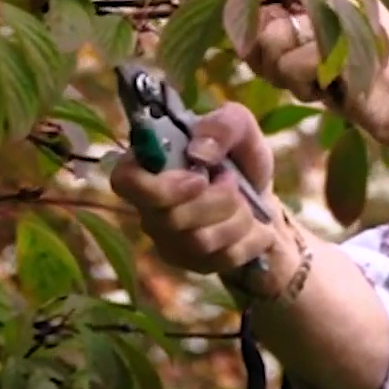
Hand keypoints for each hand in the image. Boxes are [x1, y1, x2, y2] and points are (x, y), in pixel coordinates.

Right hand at [107, 102, 279, 275]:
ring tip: (245, 202)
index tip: (199, 177)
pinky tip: (256, 226)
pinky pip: (222, 259)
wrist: (264, 200)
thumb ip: (224, 125)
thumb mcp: (242, 129)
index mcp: (150, 166)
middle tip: (232, 180)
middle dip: (217, 199)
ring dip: (238, 217)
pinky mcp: (193, 263)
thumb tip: (198, 152)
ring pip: (199, 241)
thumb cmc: (240, 159)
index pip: (124, 181)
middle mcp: (149, 208)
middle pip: (169, 219)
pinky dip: (251, 239)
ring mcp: (169, 240)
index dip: (159, 186)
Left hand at [232, 0, 388, 147]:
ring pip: (268, 38)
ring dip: (286, 73)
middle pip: (253, 3)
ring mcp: (342, 11)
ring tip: (323, 78)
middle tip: (299, 67)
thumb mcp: (322, 43)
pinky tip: (338, 89)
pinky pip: (291, 67)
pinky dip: (308, 87)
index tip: (264, 22)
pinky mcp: (344, 42)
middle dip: (262, 48)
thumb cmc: (368, 81)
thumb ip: (282, 20)